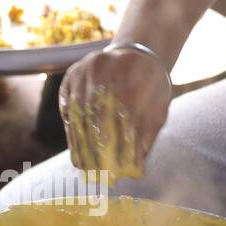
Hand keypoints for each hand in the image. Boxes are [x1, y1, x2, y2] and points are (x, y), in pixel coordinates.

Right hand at [58, 46, 172, 177]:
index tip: (115, 169)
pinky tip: (75, 148)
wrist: (138, 52)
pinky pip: (67, 106)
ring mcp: (85, 70)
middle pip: (97, 115)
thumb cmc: (151, 87)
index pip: (123, 116)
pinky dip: (70, 128)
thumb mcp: (158, 107)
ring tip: (83, 165)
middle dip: (95, 147)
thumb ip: (147, 135)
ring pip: (78, 113)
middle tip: (95, 172)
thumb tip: (135, 169)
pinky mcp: (71, 75)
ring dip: (79, 142)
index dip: (118, 144)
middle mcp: (106, 67)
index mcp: (134, 73)